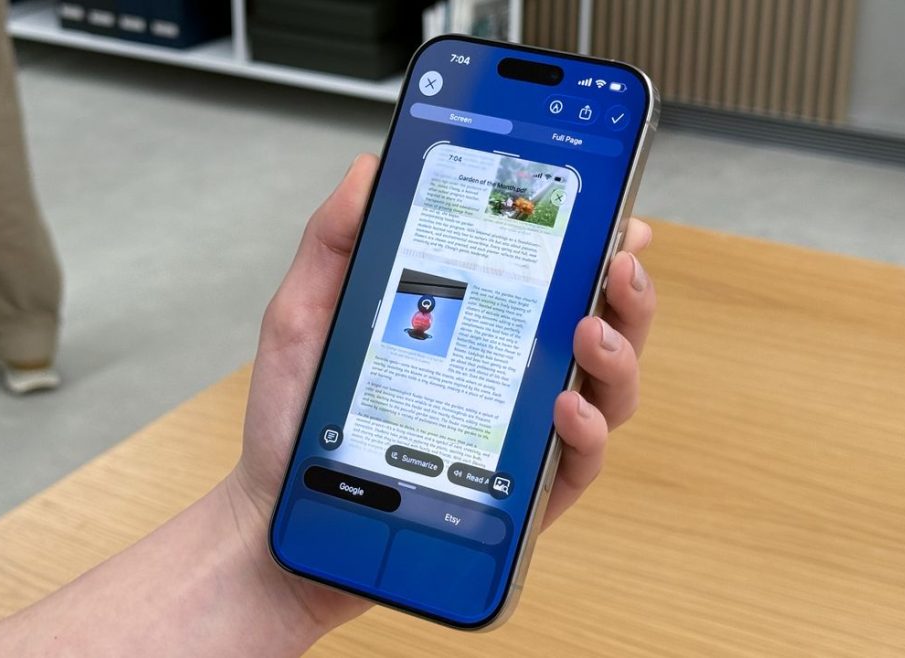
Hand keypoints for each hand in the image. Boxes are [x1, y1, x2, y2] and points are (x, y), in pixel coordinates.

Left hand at [227, 153, 655, 633]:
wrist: (279, 509)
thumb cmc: (296, 418)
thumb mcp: (305, 315)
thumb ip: (335, 242)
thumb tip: (369, 170)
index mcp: (477, 327)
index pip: (551, 277)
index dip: (594, 243)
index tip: (611, 213)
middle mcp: (511, 376)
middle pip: (600, 325)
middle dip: (626, 291)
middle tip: (617, 263)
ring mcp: (522, 433)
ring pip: (608, 389)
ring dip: (617, 353)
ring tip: (589, 331)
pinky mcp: (522, 492)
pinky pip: (578, 460)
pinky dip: (587, 429)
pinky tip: (565, 406)